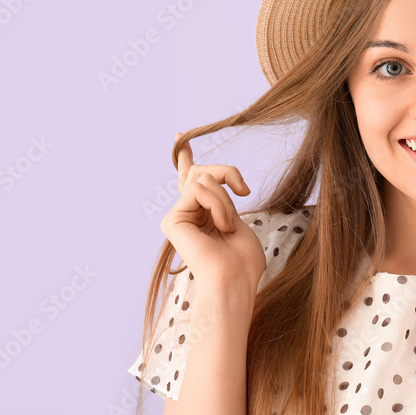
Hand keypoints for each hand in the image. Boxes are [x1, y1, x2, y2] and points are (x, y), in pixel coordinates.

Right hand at [160, 132, 266, 303]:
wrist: (234, 281)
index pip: (190, 179)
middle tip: (244, 191)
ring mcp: (178, 216)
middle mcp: (186, 213)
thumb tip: (205, 178)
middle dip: (228, 173)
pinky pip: (199, 190)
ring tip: (228, 226)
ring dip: (226, 200)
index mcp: (202, 214)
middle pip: (203, 171)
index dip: (185, 156)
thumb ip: (220, 195)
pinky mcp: (171, 220)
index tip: (178, 134)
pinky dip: (219, 205)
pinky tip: (221, 227)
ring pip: (204, 179)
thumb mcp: (236, 218)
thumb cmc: (242, 260)